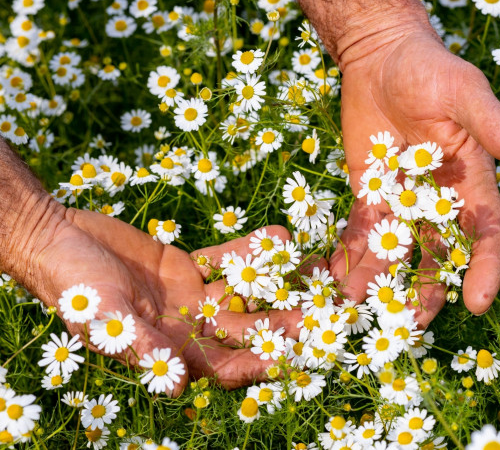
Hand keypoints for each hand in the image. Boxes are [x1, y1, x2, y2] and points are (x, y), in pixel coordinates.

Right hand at [28, 209, 300, 394]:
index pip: (223, 366)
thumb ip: (141, 346)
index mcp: (171, 351)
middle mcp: (189, 328)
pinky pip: (227, 260)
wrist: (58, 239)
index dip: (255, 363)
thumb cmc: (73, 285)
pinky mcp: (190, 266)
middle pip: (245, 330)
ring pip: (243, 293)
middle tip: (319, 313)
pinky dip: (251, 249)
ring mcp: (192, 297)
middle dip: (280, 323)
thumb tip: (178, 385)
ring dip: (276, 282)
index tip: (289, 356)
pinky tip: (279, 234)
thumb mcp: (103, 316)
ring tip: (313, 269)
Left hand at [330, 24, 499, 325]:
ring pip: (397, 252)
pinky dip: (351, 255)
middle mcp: (441, 200)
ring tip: (359, 307)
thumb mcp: (464, 91)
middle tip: (410, 324)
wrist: (381, 55)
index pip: (485, 233)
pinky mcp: (370, 193)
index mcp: (473, 181)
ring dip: (381, 281)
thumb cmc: (431, 67)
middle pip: (439, 255)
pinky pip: (362, 231)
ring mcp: (404, 200)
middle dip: (427, 291)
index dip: (484, 268)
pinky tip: (335, 278)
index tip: (477, 302)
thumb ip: (491, 123)